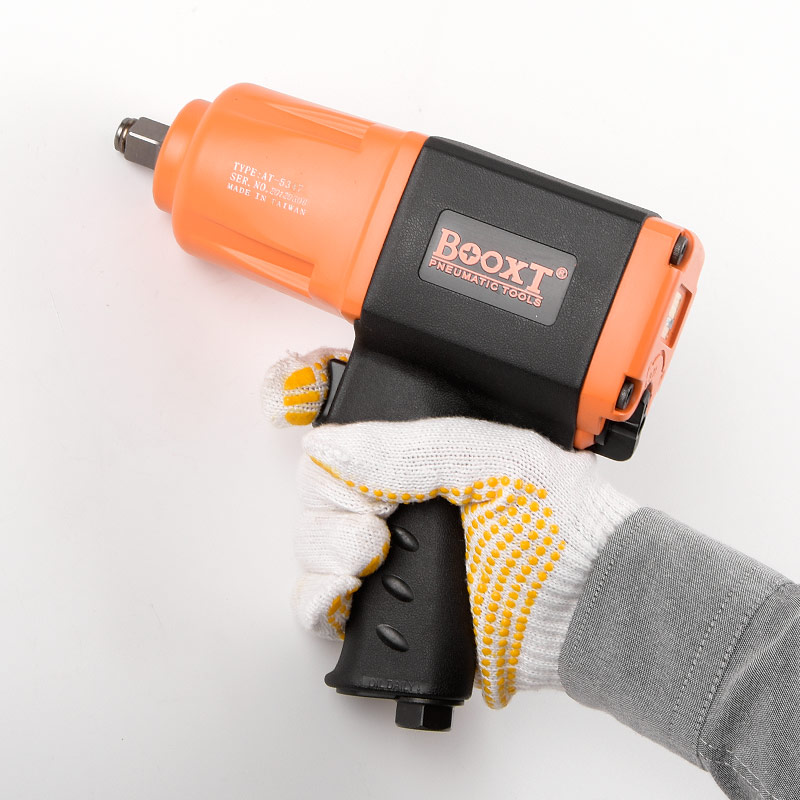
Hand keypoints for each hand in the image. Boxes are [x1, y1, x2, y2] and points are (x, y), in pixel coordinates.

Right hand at [263, 348, 636, 707]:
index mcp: (425, 451)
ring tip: (373, 556)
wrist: (586, 610)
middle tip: (375, 519)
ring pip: (313, 541)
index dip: (316, 418)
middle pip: (319, 487)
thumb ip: (412, 449)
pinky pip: (321, 599)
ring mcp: (392, 551)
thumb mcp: (495, 462)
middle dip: (331, 503)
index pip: (348, 427)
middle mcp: (402, 496)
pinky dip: (315, 596)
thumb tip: (328, 444)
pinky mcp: (388, 604)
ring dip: (326, 549)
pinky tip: (340, 590)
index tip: (293, 409)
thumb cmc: (562, 526)